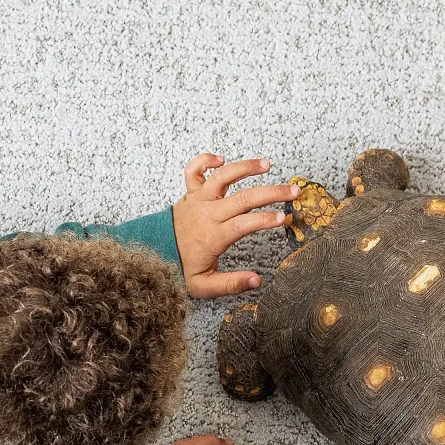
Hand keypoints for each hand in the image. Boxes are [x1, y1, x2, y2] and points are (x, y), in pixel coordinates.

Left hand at [169, 155, 297, 298]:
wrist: (153, 253)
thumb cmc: (180, 268)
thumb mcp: (203, 285)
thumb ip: (231, 284)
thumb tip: (257, 281)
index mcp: (213, 236)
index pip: (242, 224)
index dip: (263, 219)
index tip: (282, 218)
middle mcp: (207, 214)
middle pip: (242, 198)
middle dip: (271, 193)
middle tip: (292, 191)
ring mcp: (198, 200)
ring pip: (223, 177)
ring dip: (246, 167)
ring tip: (267, 165)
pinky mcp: (189, 193)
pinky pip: (193, 170)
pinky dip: (205, 160)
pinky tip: (222, 159)